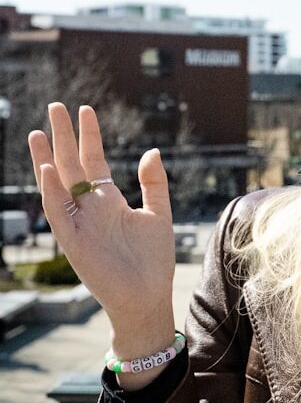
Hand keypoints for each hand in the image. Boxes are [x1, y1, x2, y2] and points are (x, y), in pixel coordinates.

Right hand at [28, 103, 175, 353]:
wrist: (149, 296)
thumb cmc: (154, 259)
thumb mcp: (159, 213)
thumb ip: (154, 183)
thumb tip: (152, 150)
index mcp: (109, 201)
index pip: (94, 161)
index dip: (89, 136)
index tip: (85, 110)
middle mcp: (90, 209)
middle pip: (71, 166)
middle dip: (63, 137)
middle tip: (54, 106)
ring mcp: (79, 224)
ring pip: (57, 185)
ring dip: (47, 159)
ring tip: (38, 131)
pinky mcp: (73, 242)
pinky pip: (58, 213)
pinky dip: (52, 192)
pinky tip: (48, 168)